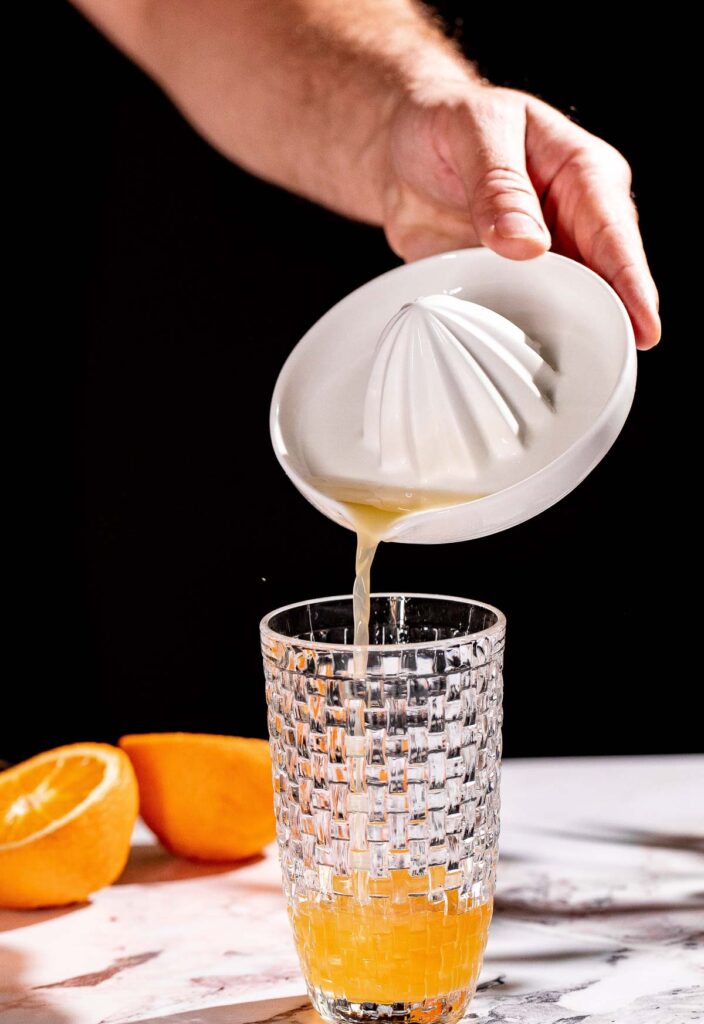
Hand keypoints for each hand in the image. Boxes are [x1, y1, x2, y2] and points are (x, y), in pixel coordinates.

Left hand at [383, 81, 659, 348]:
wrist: (400, 148)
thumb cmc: (445, 122)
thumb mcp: (471, 133)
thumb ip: (497, 185)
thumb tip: (527, 243)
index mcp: (582, 173)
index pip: (614, 233)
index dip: (631, 282)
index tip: (643, 326)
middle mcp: (571, 220)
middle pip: (602, 281)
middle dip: (606, 320)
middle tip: (604, 361)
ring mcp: (541, 258)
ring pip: (565, 306)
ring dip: (560, 334)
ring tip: (564, 369)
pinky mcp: (508, 283)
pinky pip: (520, 317)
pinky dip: (518, 338)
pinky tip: (516, 361)